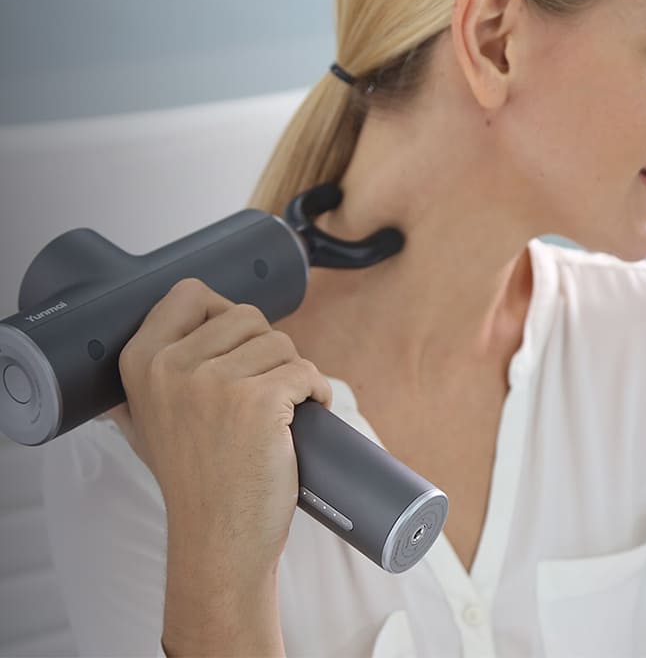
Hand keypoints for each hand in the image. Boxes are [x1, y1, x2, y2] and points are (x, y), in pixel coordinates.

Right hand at [101, 277, 331, 576]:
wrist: (217, 540)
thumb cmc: (195, 478)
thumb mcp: (149, 419)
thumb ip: (153, 373)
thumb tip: (176, 319)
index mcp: (141, 361)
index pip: (189, 292)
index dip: (224, 314)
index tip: (236, 349)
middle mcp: (172, 365)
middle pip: (246, 315)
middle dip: (265, 351)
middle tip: (260, 394)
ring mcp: (216, 382)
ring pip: (281, 343)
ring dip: (292, 373)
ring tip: (279, 412)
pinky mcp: (260, 400)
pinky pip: (306, 371)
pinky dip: (316, 392)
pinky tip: (305, 416)